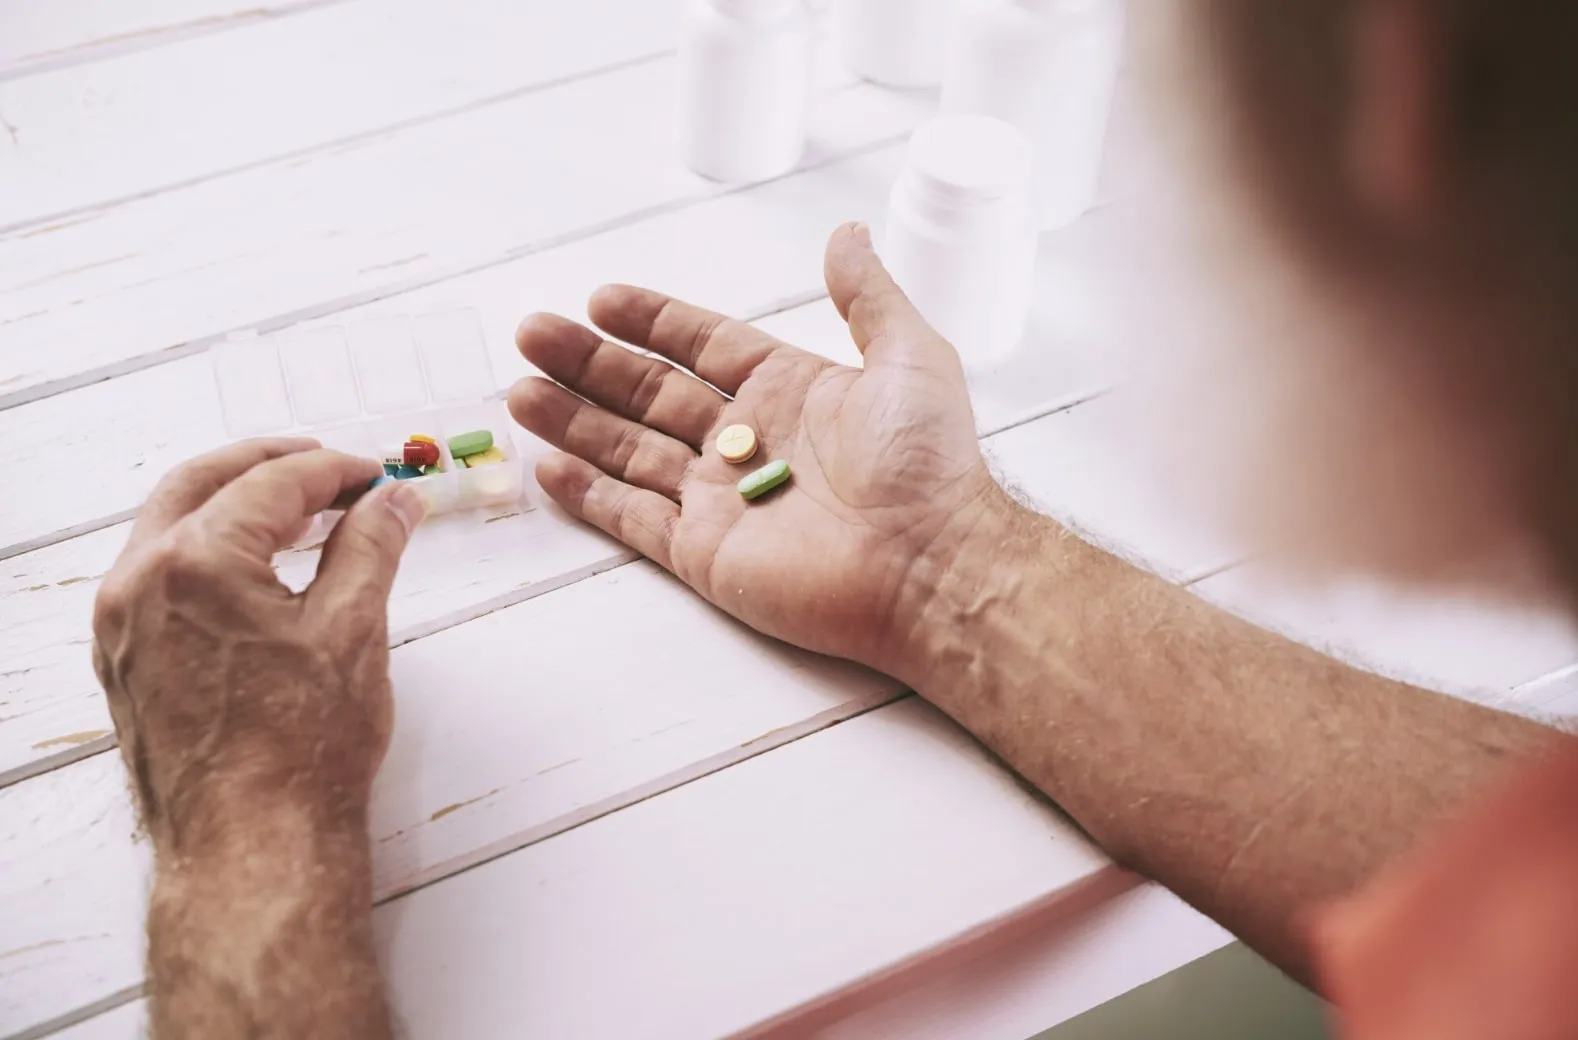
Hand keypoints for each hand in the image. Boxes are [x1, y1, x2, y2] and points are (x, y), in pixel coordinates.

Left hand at [92, 440, 426, 848]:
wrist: (253, 847)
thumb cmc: (300, 753)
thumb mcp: (353, 630)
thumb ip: (371, 547)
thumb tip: (392, 502)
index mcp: (194, 563)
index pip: (271, 484)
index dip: (332, 470)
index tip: (372, 476)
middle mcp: (139, 584)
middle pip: (202, 484)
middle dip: (269, 466)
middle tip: (328, 468)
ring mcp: (120, 625)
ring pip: (170, 527)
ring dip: (234, 505)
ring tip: (300, 514)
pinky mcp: (123, 661)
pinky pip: (158, 576)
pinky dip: (207, 552)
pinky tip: (256, 570)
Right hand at [508, 223, 1007, 677]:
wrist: (932, 565)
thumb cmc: (928, 462)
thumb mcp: (909, 354)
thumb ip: (867, 296)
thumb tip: (846, 232)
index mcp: (788, 389)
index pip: (701, 345)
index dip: (650, 322)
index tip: (599, 299)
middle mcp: (748, 440)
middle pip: (650, 393)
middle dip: (589, 365)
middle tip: (531, 333)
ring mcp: (722, 499)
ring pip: (630, 451)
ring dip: (575, 422)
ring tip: (518, 392)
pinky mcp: (706, 554)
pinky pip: (635, 519)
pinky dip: (591, 494)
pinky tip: (547, 466)